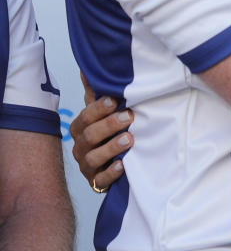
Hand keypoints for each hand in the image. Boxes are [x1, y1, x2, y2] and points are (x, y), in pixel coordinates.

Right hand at [70, 74, 131, 191]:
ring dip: (111, 148)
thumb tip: (87, 68)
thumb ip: (96, 93)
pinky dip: (111, 173)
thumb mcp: (103, 112)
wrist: (112, 163)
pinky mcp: (96, 182)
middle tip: (129, 116)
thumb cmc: (108, 132)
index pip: (85, 117)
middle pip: (89, 136)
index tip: (115, 100)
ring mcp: (87, 166)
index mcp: (81, 128)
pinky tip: (123, 166)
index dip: (98, 109)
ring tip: (129, 139)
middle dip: (109, 125)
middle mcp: (81, 147)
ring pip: (93, 158)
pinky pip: (100, 181)